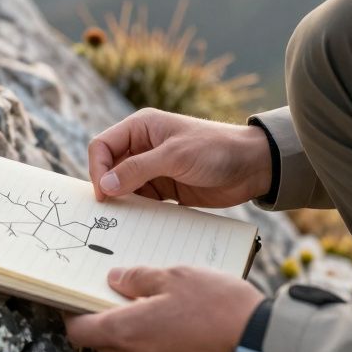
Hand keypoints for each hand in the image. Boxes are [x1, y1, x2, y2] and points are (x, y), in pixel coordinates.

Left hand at [63, 265, 263, 351]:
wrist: (263, 347)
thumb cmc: (219, 307)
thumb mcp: (176, 276)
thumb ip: (139, 278)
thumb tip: (116, 280)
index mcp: (126, 333)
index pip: (79, 332)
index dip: (74, 313)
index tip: (78, 297)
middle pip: (105, 342)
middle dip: (111, 319)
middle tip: (128, 295)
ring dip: (139, 333)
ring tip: (163, 307)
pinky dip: (160, 347)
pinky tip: (181, 327)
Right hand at [88, 108, 271, 206]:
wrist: (254, 166)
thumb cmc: (216, 149)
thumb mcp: (175, 156)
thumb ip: (138, 170)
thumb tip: (104, 185)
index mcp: (141, 128)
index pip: (103, 146)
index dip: (98, 169)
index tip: (104, 194)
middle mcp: (143, 146)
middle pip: (110, 167)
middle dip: (107, 187)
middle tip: (109, 212)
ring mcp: (154, 168)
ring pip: (124, 186)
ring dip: (123, 202)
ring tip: (124, 221)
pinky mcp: (166, 188)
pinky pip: (143, 201)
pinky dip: (139, 211)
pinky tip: (142, 223)